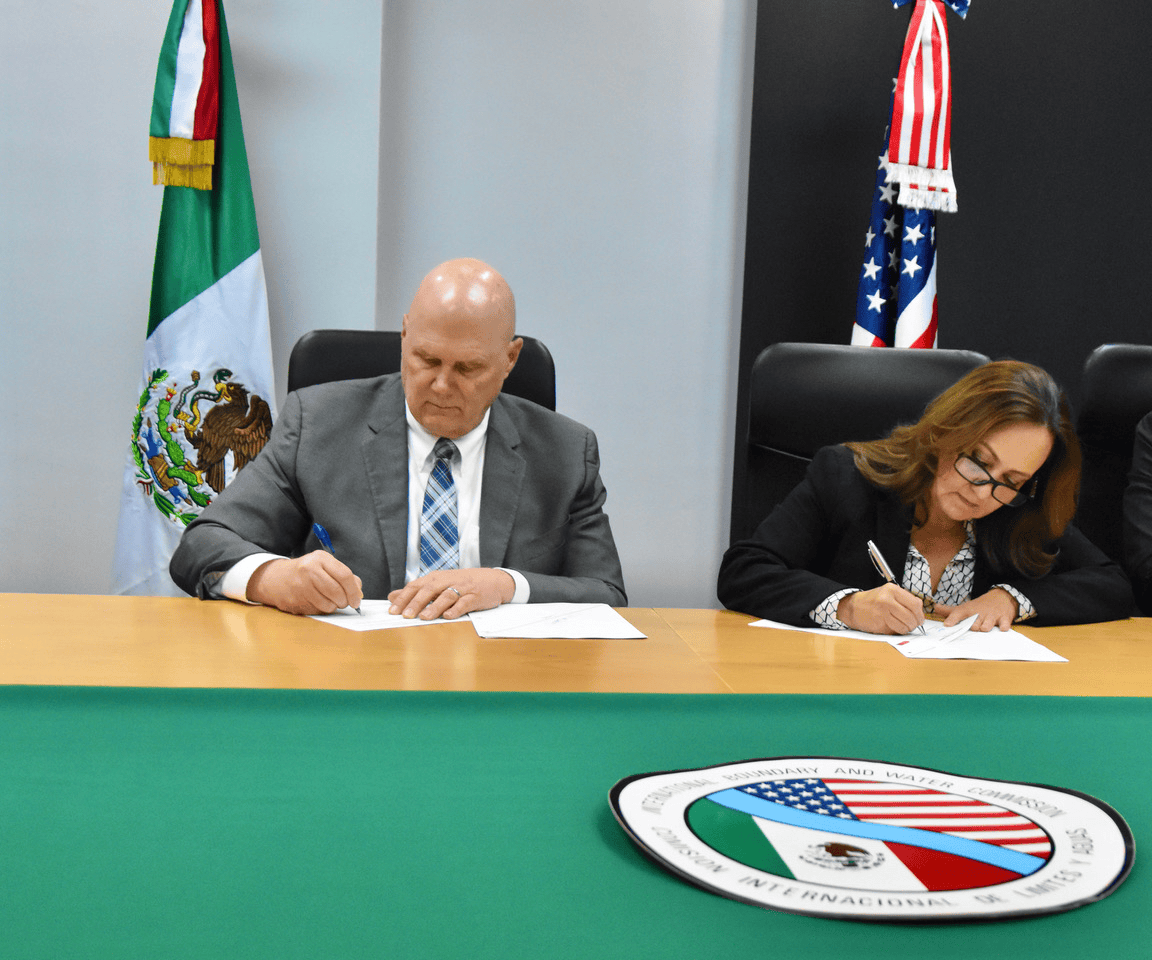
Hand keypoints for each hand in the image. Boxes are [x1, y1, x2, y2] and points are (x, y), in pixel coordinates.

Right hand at [246, 551, 362, 615]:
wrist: (275, 578)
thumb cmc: (306, 572)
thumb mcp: (325, 565)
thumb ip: (345, 576)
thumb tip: (358, 593)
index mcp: (320, 559)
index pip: (344, 575)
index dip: (354, 591)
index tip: (357, 600)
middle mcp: (309, 571)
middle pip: (337, 592)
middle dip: (345, 601)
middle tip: (344, 602)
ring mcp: (300, 587)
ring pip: (328, 605)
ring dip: (334, 606)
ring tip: (330, 600)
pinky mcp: (294, 601)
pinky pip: (317, 611)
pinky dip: (322, 610)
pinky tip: (317, 602)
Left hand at [388, 568, 514, 619]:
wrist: (494, 580)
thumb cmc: (463, 584)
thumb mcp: (439, 584)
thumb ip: (416, 591)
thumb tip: (392, 596)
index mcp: (436, 577)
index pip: (416, 586)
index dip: (404, 598)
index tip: (392, 611)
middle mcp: (447, 581)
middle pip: (429, 590)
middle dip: (416, 602)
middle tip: (405, 615)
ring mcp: (462, 588)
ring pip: (446, 596)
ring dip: (434, 607)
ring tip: (424, 618)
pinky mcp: (475, 596)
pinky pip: (464, 602)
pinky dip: (456, 609)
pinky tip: (448, 616)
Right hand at [837, 583, 926, 634]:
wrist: (853, 607)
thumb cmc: (872, 602)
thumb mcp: (888, 594)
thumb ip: (903, 601)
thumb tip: (919, 614)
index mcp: (892, 589)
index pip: (915, 603)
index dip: (920, 613)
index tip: (919, 618)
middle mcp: (887, 598)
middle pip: (912, 614)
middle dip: (915, 623)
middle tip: (913, 625)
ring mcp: (883, 610)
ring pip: (905, 624)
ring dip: (907, 628)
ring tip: (904, 627)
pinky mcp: (879, 621)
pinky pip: (897, 629)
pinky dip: (899, 631)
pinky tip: (895, 628)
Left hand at [934, 588, 1017, 631]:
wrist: (1001, 597)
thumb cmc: (979, 606)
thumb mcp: (964, 607)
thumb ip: (949, 611)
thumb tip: (935, 608)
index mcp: (968, 610)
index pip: (957, 614)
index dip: (952, 620)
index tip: (947, 625)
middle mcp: (979, 613)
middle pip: (973, 625)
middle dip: (972, 628)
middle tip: (972, 627)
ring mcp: (992, 616)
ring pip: (986, 626)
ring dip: (985, 628)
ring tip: (985, 627)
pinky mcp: (1004, 618)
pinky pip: (1003, 625)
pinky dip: (1003, 627)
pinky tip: (1001, 628)